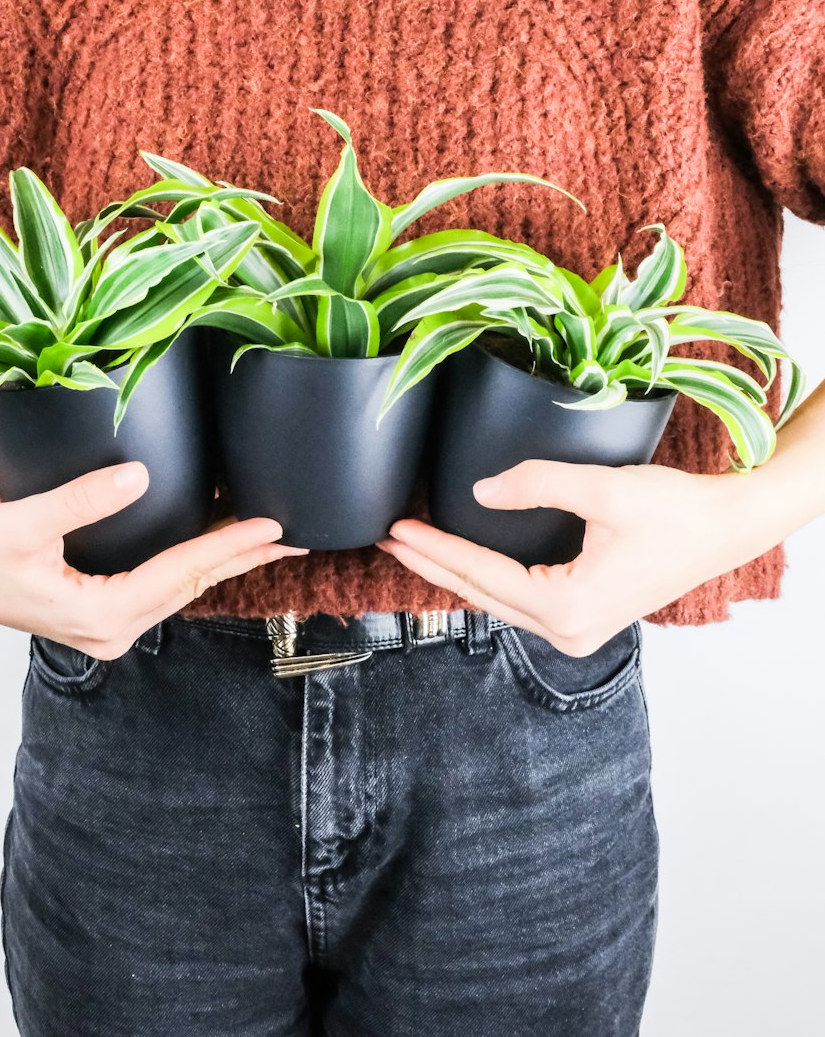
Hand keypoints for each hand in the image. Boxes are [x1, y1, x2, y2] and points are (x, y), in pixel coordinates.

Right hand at [0, 461, 306, 658]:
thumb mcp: (24, 523)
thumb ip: (82, 499)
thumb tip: (139, 475)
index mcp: (100, 616)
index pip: (181, 574)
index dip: (229, 546)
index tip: (272, 526)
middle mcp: (112, 630)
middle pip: (192, 585)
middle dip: (243, 558)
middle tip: (295, 536)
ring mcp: (109, 625)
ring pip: (181, 587)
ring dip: (222, 560)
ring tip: (268, 537)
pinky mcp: (103, 611)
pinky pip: (163, 585)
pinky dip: (193, 562)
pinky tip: (214, 543)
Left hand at [377, 458, 791, 656]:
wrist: (727, 527)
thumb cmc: (676, 511)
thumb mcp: (603, 489)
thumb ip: (538, 484)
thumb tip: (482, 491)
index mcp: (568, 607)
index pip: (481, 573)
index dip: (434, 548)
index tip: (396, 528)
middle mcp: (568, 631)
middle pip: (480, 593)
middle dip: (432, 564)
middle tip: (388, 538)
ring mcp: (577, 630)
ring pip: (497, 600)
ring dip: (455, 571)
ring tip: (414, 545)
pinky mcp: (584, 617)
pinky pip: (519, 599)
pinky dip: (487, 577)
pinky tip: (463, 559)